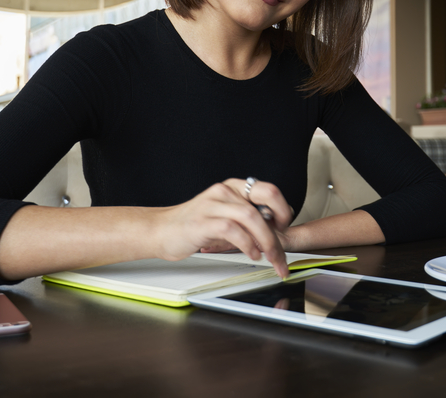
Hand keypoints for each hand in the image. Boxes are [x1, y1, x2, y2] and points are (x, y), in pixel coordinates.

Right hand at [151, 179, 293, 276]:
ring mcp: (213, 205)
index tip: (285, 229)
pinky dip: (247, 244)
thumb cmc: (193, 226)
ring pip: (252, 216)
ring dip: (267, 241)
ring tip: (270, 258)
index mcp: (233, 188)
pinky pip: (233, 230)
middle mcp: (225, 191)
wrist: (160, 231)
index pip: (269, 190)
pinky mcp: (203, 222)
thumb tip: (274, 230)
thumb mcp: (224, 217)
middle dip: (279, 229)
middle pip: (265, 200)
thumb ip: (246, 220)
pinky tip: (252, 255)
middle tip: (283, 252)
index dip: (283, 210)